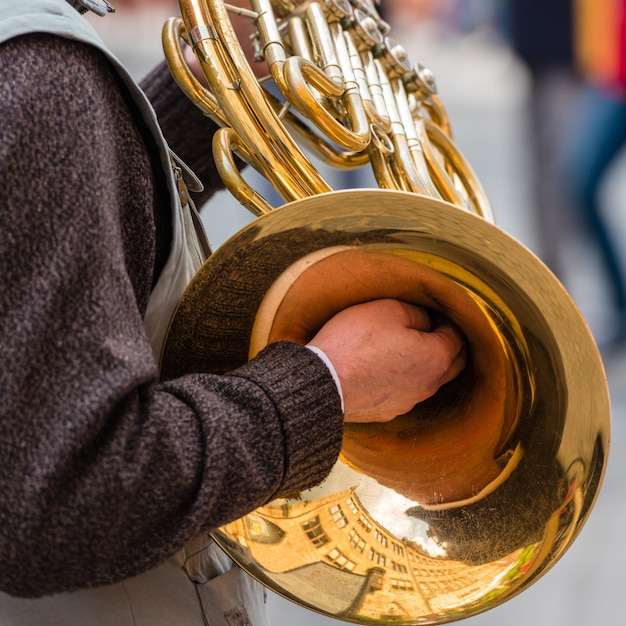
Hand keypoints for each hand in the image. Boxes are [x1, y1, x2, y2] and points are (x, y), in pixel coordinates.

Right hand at [308, 299, 465, 422]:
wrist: (323, 384)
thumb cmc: (355, 342)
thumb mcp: (388, 309)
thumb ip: (417, 313)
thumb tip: (426, 321)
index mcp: (436, 358)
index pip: (458, 336)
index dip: (447, 319)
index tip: (435, 311)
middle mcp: (429, 385)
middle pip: (452, 363)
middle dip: (447, 344)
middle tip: (432, 327)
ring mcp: (409, 402)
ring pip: (429, 380)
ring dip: (426, 363)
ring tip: (407, 346)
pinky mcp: (388, 411)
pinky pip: (406, 392)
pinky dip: (404, 379)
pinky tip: (387, 368)